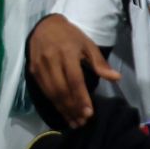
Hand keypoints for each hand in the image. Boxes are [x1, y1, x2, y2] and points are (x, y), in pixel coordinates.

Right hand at [27, 13, 118, 129]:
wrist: (45, 26)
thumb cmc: (70, 36)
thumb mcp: (88, 45)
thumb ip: (100, 63)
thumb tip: (116, 78)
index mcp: (67, 52)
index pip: (75, 80)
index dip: (82, 98)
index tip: (89, 113)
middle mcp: (51, 60)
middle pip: (62, 89)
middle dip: (73, 108)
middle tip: (82, 122)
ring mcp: (40, 66)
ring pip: (51, 93)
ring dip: (63, 109)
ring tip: (74, 122)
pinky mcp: (33, 70)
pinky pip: (44, 90)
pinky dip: (54, 103)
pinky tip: (63, 111)